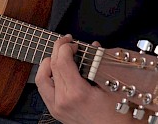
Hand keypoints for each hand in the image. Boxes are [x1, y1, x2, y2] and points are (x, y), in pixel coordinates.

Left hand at [35, 35, 157, 123]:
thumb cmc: (115, 115)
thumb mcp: (111, 85)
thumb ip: (100, 63)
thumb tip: (94, 46)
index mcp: (76, 93)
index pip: (61, 61)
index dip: (66, 47)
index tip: (74, 43)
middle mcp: (63, 100)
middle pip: (51, 65)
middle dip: (59, 48)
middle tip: (68, 42)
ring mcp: (56, 107)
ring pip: (41, 77)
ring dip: (48, 62)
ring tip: (59, 56)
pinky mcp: (55, 111)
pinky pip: (43, 89)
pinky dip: (47, 76)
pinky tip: (57, 71)